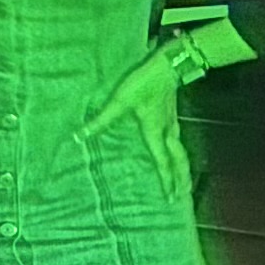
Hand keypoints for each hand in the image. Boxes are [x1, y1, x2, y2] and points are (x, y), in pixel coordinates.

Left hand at [79, 33, 207, 188]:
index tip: (170, 197)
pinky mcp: (172, 116)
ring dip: (183, 168)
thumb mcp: (119, 101)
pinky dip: (179, 155)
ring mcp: (172, 124)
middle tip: (182, 197)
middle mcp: (168, 133)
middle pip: (179, 161)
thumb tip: (79, 136)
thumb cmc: (143, 84)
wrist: (167, 66)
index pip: (162, 162)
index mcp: (156, 133)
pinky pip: (178, 142)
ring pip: (182, 153)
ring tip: (184, 182)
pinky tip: (174, 153)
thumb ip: (101, 120)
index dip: (166, 180)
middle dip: (181, 179)